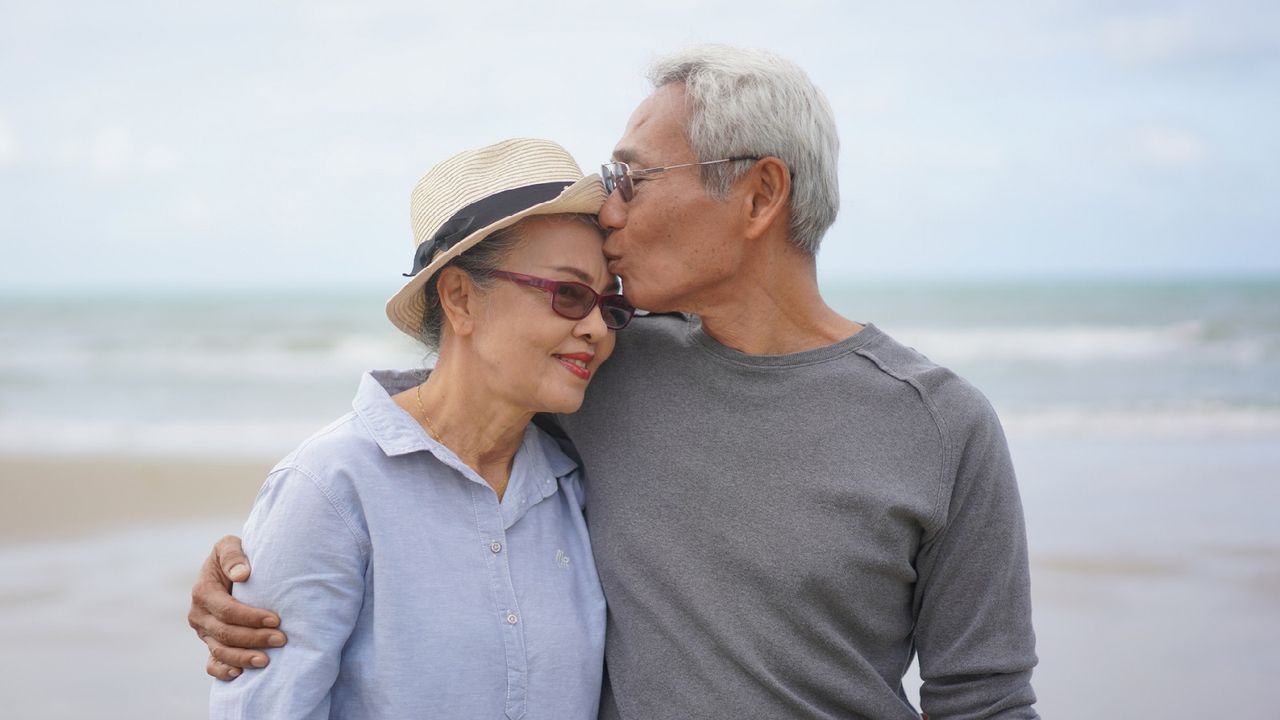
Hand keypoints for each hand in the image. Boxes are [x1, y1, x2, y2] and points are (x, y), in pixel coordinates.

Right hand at [188, 535, 286, 679]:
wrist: (230, 569)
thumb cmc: (235, 556)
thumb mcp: (230, 545)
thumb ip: (233, 556)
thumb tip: (242, 574)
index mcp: (203, 591)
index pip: (227, 610)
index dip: (251, 617)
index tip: (276, 619)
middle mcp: (199, 614)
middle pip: (226, 633)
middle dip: (254, 638)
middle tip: (281, 639)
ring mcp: (203, 632)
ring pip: (220, 651)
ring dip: (244, 658)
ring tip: (267, 661)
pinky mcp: (209, 643)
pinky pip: (212, 664)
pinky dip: (224, 671)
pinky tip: (240, 674)